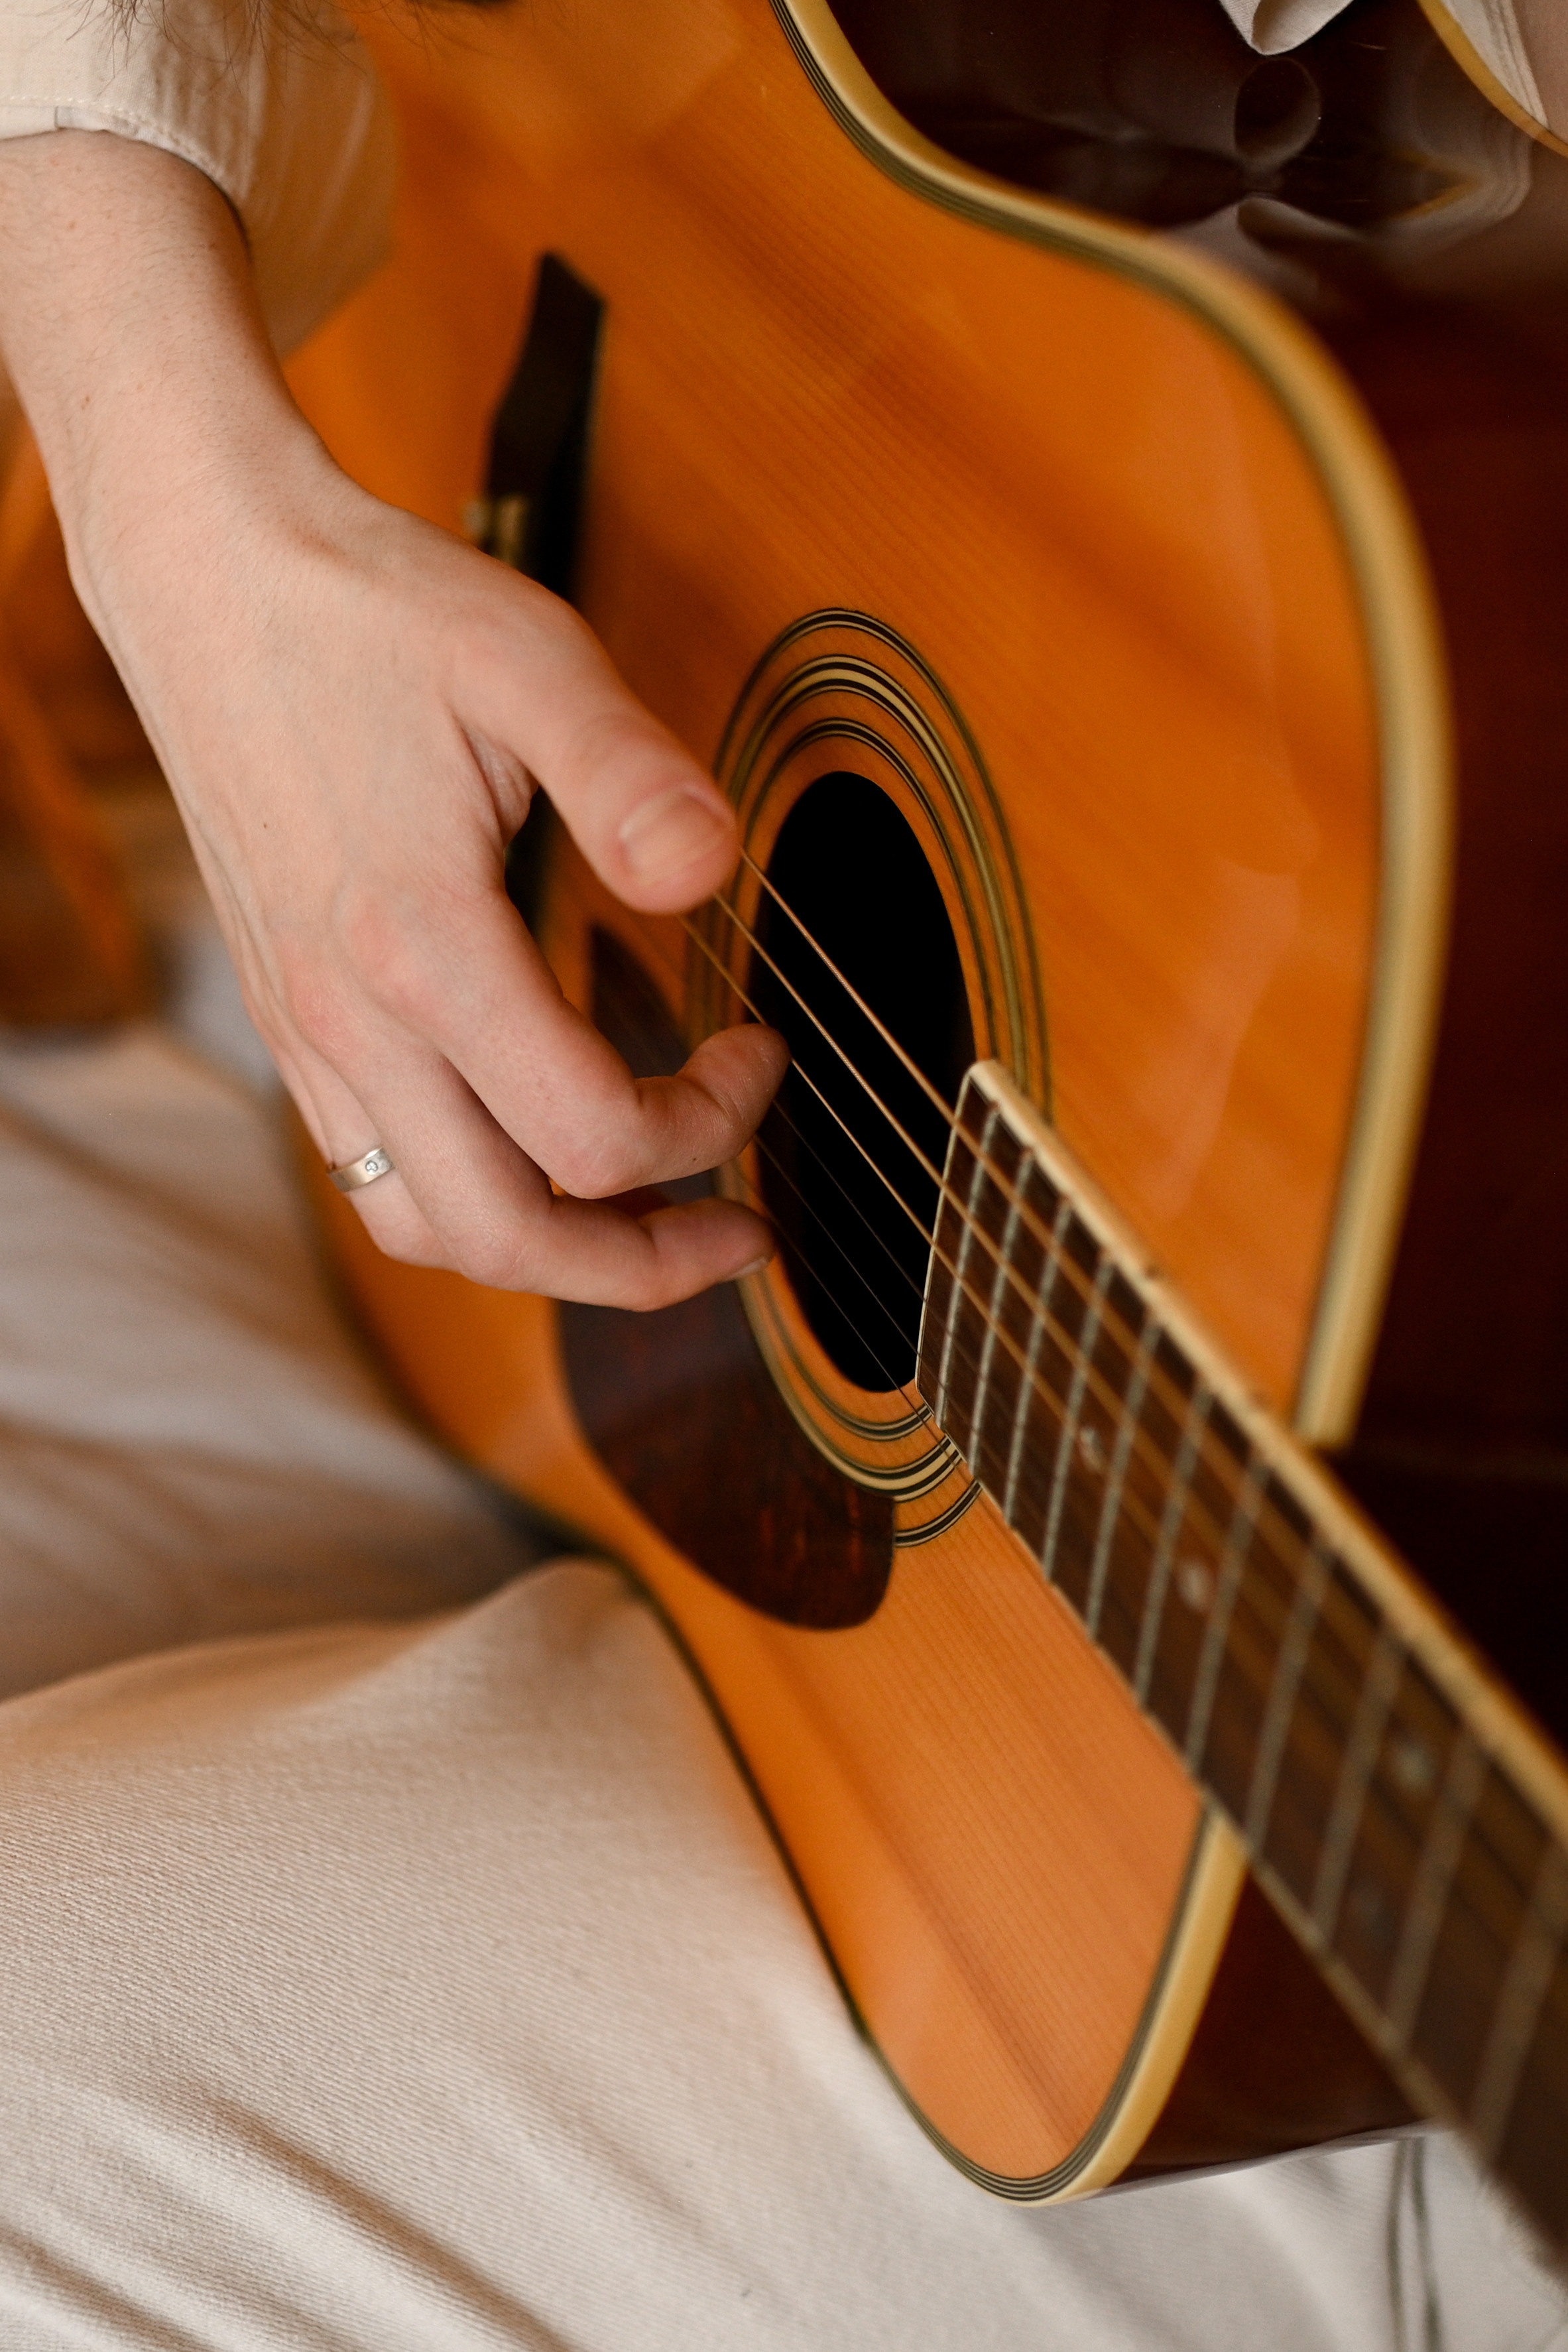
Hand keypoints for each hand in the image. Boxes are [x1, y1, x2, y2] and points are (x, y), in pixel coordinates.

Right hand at [0, 134, 784, 1306]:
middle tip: (737, 1228)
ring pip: (426, 1226)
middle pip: (504, 1237)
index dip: (709, 1124)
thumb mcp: (528, 660)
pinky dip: (471, 1200)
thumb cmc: (370, 612)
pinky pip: (375, 1172)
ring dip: (552, 1252)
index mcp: (420, 947)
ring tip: (647, 1217)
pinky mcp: (290, 1020)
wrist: (208, 576)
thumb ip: (629, 774)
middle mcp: (350, 1019)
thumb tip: (714, 870)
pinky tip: (535, 1149)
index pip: (589, 1137)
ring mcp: (308, 1031)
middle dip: (641, 1264)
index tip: (759, 1050)